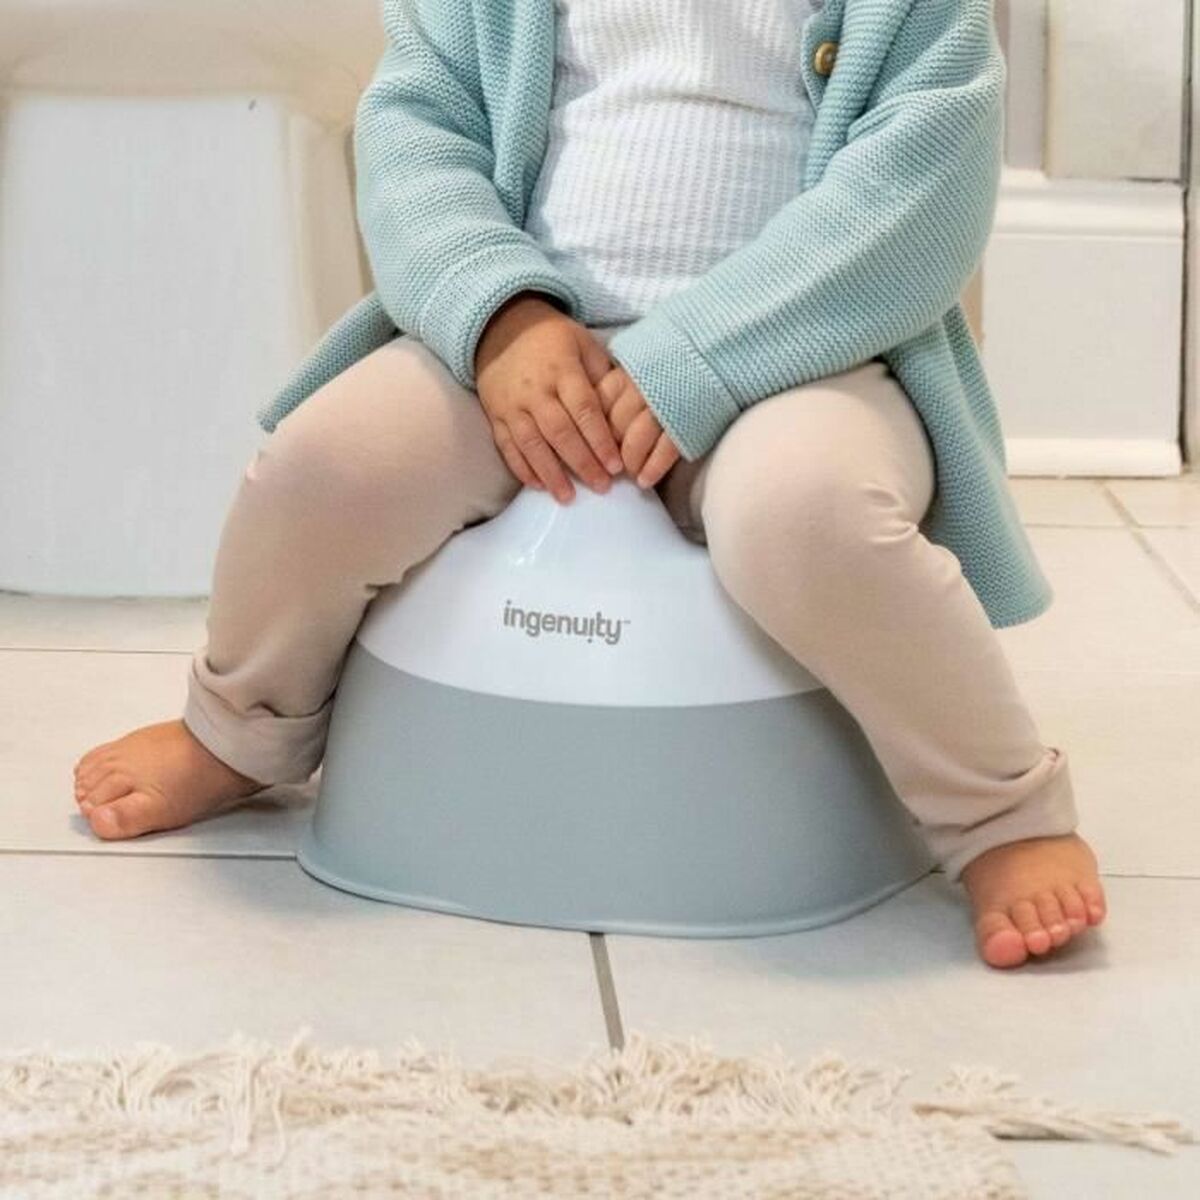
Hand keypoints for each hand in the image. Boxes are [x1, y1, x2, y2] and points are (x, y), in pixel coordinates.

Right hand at [474, 293, 623, 503]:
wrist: (500, 328)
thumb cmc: (552, 339)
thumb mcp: (582, 343)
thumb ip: (603, 374)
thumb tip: (626, 405)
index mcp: (562, 370)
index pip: (584, 410)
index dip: (600, 440)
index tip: (616, 465)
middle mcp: (536, 390)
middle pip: (560, 432)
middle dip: (582, 462)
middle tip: (601, 487)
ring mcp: (512, 405)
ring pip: (532, 444)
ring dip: (551, 473)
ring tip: (568, 498)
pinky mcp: (495, 415)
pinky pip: (507, 446)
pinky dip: (522, 468)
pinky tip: (538, 486)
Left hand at [596, 364, 680, 488]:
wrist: (714, 362)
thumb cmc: (672, 373)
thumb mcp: (638, 371)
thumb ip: (617, 392)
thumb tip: (593, 426)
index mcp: (626, 373)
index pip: (598, 405)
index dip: (595, 431)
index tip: (595, 447)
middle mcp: (642, 387)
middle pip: (615, 426)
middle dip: (610, 451)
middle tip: (611, 468)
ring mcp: (665, 404)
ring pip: (636, 440)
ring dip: (630, 463)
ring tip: (630, 475)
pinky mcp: (687, 422)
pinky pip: (665, 450)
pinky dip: (653, 468)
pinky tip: (645, 481)